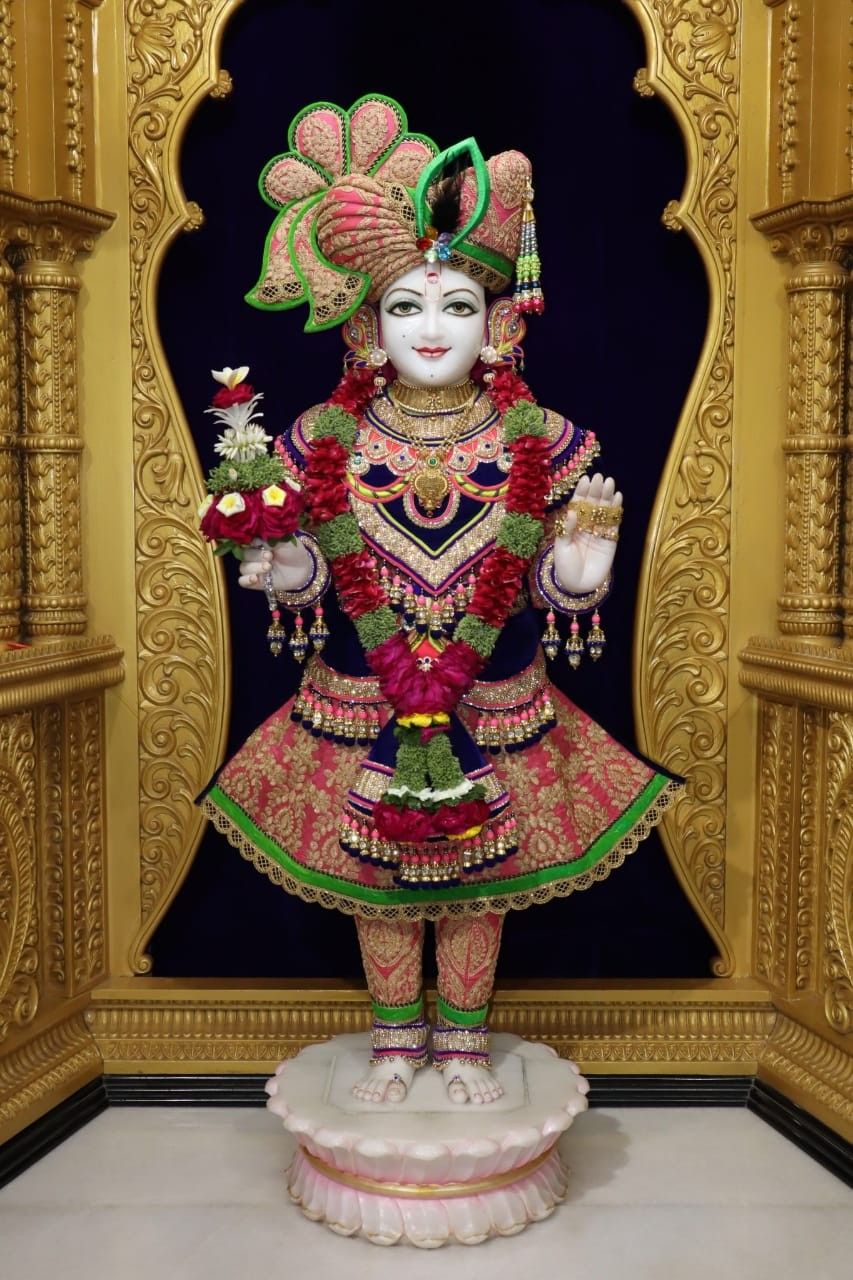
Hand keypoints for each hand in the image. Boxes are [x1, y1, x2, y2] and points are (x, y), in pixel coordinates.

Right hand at [237, 537, 312, 593]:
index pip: (245, 541)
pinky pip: (242, 581)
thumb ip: (270, 537)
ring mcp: (254, 568)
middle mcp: (253, 555)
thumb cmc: (293, 551)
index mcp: (258, 542)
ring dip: (254, 568)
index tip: (262, 543)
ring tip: (268, 567)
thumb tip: (256, 536)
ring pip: (243, 568)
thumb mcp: (284, 540)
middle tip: (270, 556)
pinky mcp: (256, 582)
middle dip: (256, 556)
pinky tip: (255, 578)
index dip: (252, 543)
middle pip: (244, 554)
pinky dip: (246, 580)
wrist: (303, 568)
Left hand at [553, 473, 621, 593]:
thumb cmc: (565, 567)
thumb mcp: (561, 548)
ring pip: (604, 510)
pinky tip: (618, 497)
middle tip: (600, 477)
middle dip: (596, 490)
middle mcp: (586, 525)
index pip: (578, 504)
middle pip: (592, 504)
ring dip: (607, 496)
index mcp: (572, 524)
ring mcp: (599, 531)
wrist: (578, 585)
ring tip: (610, 483)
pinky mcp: (611, 539)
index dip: (582, 492)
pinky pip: (614, 522)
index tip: (586, 479)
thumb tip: (571, 512)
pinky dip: (616, 510)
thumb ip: (566, 530)